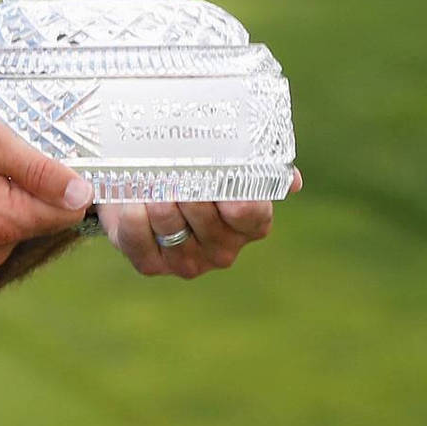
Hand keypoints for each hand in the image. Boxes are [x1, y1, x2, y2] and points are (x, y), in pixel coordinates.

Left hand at [97, 168, 300, 279]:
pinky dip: (133, 218)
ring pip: (172, 228)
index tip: (215, 168)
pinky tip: (132, 200)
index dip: (232, 191)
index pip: (250, 212)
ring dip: (157, 199)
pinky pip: (140, 243)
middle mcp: (222, 249)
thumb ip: (259, 166)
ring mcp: (187, 261)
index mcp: (250, 224)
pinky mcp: (151, 265)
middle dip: (187, 188)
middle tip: (173, 163)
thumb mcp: (227, 160)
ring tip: (150, 177)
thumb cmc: (194, 168)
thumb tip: (293, 182)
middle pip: (206, 218)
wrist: (143, 183)